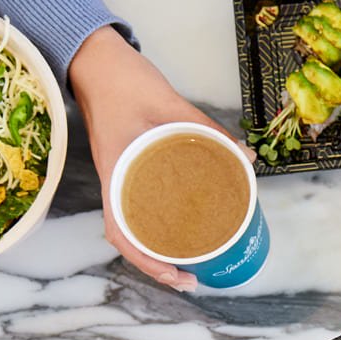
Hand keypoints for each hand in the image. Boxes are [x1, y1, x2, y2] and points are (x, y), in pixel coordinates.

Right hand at [68, 28, 238, 291]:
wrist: (95, 59)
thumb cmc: (123, 81)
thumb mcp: (170, 103)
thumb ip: (208, 129)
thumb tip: (246, 155)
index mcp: (116, 173)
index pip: (120, 232)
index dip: (145, 261)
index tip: (176, 275)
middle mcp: (114, 182)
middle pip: (127, 239)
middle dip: (155, 266)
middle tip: (191, 280)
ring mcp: (117, 177)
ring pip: (131, 226)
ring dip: (154, 251)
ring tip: (187, 266)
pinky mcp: (125, 167)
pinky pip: (136, 205)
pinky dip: (154, 225)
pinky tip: (178, 229)